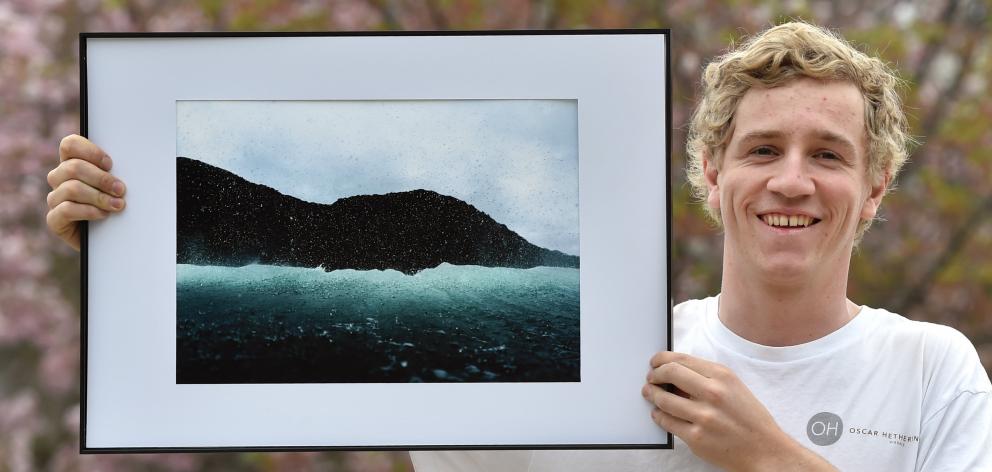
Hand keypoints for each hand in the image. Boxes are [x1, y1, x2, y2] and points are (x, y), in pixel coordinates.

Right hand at [46, 135, 126, 250]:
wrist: (112, 240)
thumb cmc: (118, 208)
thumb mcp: (119, 187)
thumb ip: (118, 173)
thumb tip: (134, 166)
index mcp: (73, 163)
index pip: (70, 145)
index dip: (90, 151)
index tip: (110, 164)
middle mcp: (60, 178)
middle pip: (73, 167)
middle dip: (101, 178)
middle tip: (121, 189)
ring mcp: (55, 199)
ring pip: (71, 188)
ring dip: (99, 197)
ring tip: (118, 205)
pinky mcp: (54, 220)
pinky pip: (66, 210)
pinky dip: (88, 211)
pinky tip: (103, 215)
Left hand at [643, 351, 836, 471]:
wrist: (765, 450)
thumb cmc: (750, 419)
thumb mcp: (734, 388)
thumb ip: (706, 378)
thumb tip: (675, 372)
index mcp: (723, 376)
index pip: (682, 359)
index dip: (662, 359)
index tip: (655, 362)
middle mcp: (713, 393)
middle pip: (669, 373)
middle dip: (654, 375)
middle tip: (650, 379)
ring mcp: (703, 416)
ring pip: (663, 399)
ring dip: (652, 395)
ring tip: (650, 394)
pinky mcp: (696, 438)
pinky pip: (667, 422)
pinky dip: (658, 416)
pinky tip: (659, 414)